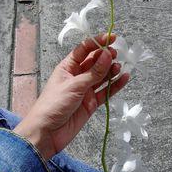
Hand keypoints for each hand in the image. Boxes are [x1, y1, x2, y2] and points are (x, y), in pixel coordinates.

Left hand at [14, 34, 128, 159]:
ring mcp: (86, 90)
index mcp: (68, 67)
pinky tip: (124, 78)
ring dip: (111, 70)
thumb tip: (108, 54)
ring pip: (102, 76)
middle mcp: (77, 76)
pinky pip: (106, 91)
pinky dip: (115, 85)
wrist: (47, 133)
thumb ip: (93, 72)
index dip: (97, 42)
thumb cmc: (54, 104)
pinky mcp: (92, 103)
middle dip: (106, 56)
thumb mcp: (74, 85)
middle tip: (115, 54)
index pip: (84, 50)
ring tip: (119, 67)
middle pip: (95, 62)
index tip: (111, 37)